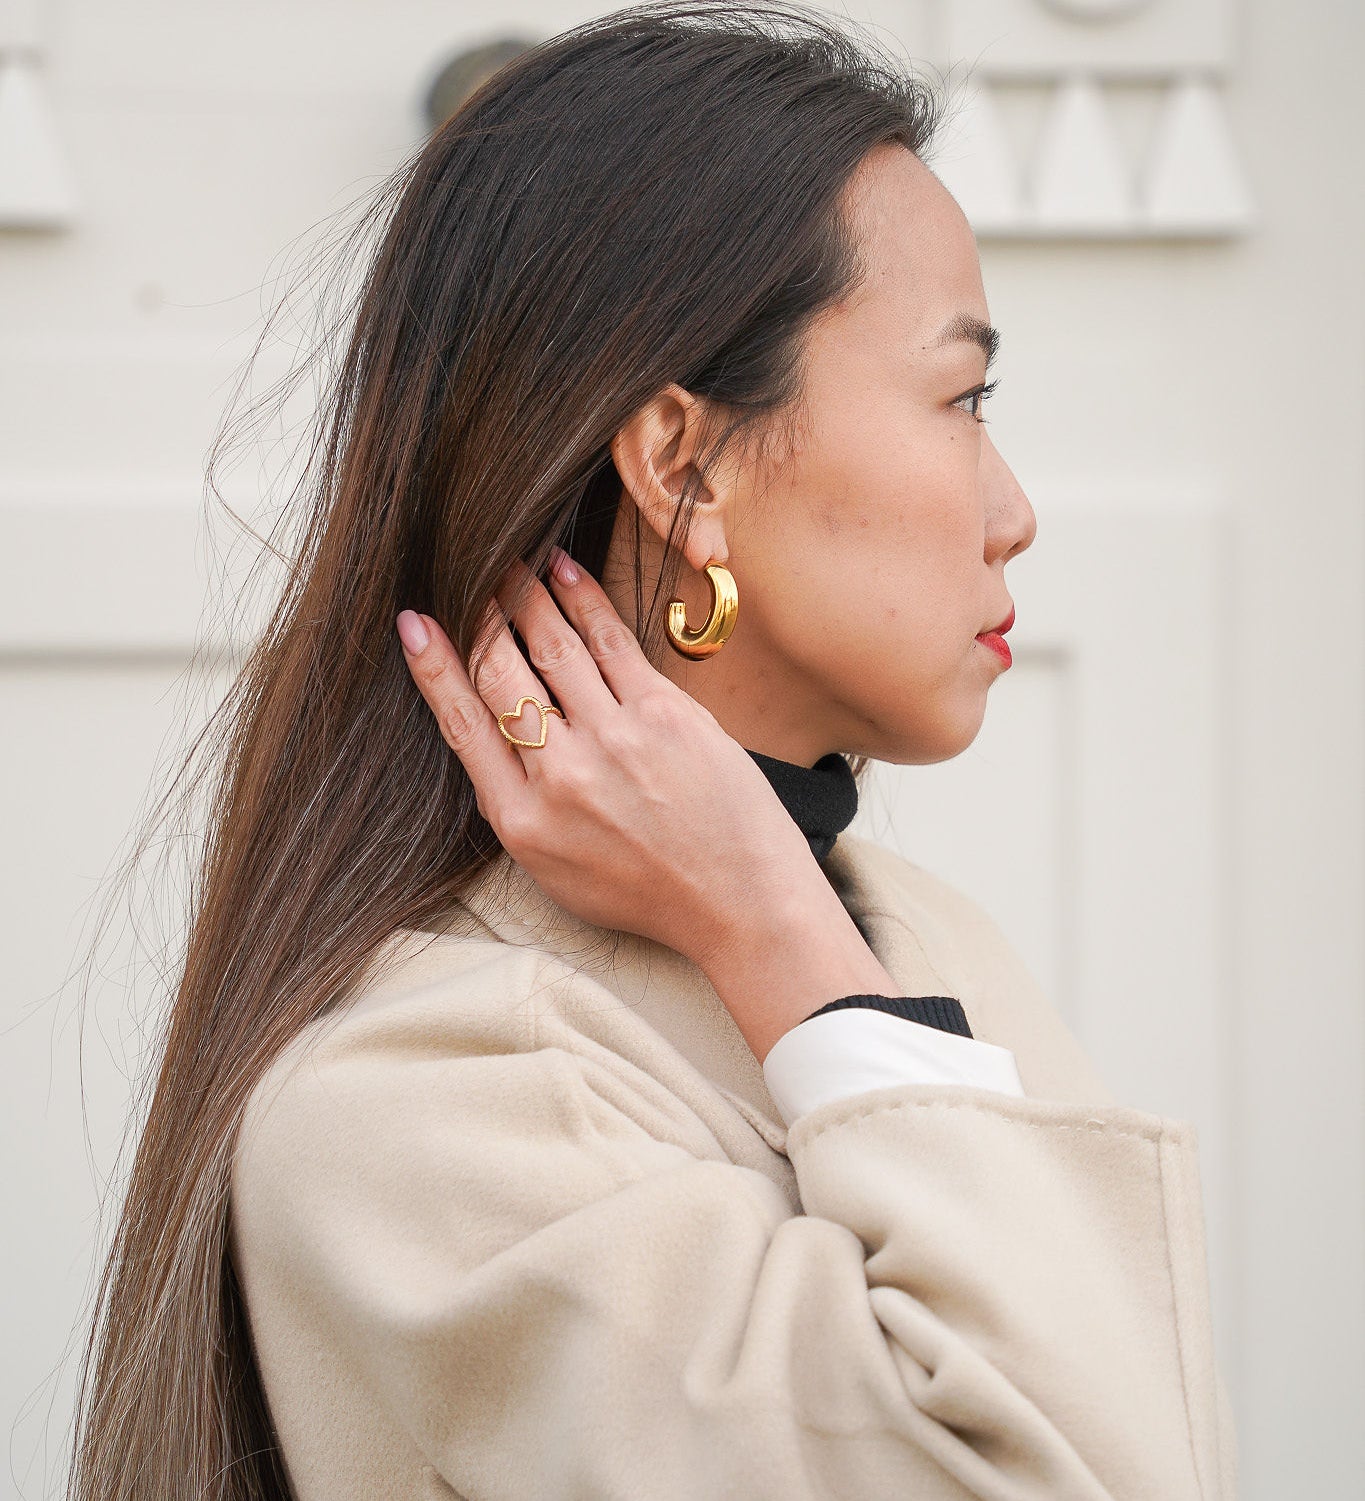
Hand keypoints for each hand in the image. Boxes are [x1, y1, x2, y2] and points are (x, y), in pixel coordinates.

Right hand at [395, 548, 819, 973]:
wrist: (738, 902)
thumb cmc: (649, 891)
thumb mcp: (558, 872)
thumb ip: (521, 808)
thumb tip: (494, 742)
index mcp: (524, 822)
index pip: (463, 726)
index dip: (433, 669)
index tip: (414, 624)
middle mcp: (562, 777)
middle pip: (502, 676)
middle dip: (480, 617)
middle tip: (465, 573)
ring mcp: (615, 741)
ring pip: (554, 649)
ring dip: (526, 597)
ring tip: (510, 561)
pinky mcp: (665, 714)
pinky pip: (612, 643)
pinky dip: (583, 601)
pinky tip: (563, 572)